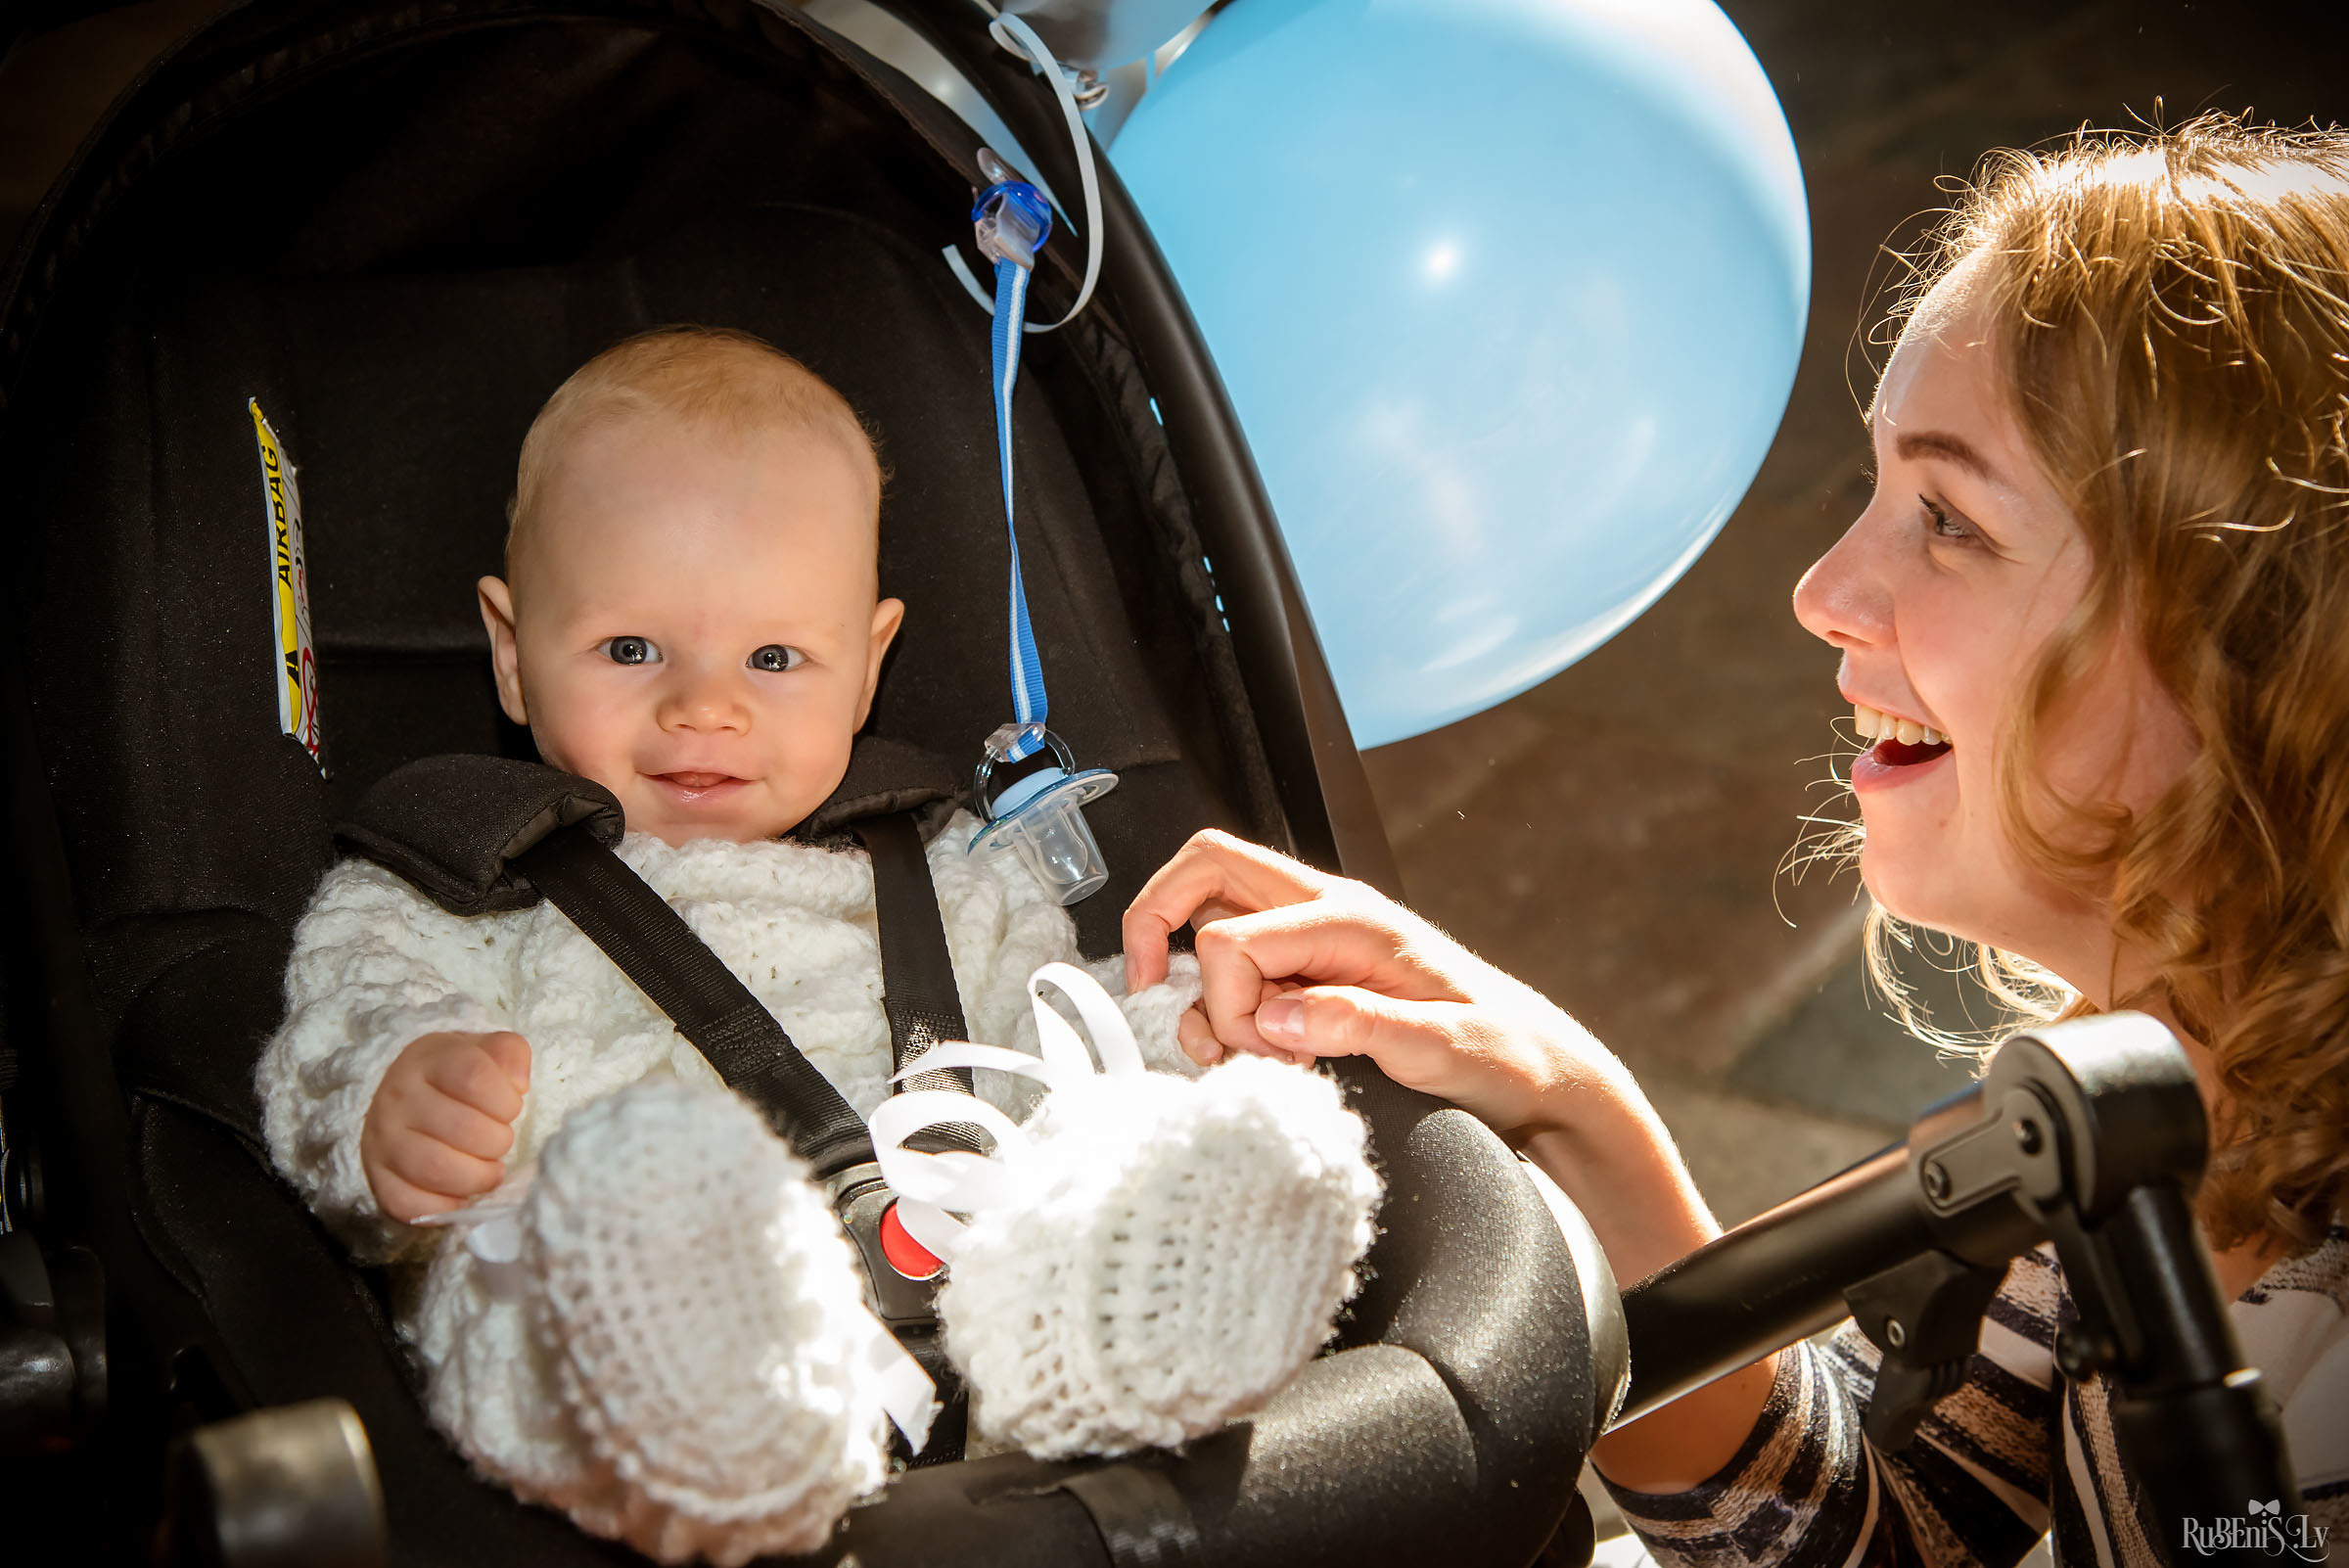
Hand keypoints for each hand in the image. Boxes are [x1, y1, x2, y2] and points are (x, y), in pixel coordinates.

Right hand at [361, 1031, 530, 1223]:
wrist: (402, 1098)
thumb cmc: (455, 1077)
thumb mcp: (484, 1052)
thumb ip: (510, 1054)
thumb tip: (518, 1084)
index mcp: (428, 1059)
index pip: (475, 1077)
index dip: (506, 1100)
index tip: (511, 1108)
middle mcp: (398, 1097)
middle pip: (463, 1128)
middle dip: (498, 1142)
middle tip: (500, 1141)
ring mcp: (382, 1140)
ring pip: (437, 1170)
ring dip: (478, 1177)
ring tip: (489, 1170)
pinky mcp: (378, 1180)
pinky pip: (412, 1205)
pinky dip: (446, 1208)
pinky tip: (462, 1195)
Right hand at [1125, 831, 1610, 1133]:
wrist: (1541, 1071)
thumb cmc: (1505, 1055)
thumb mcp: (1442, 1051)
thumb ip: (1358, 1027)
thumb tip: (1276, 1017)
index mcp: (1353, 921)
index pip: (1232, 938)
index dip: (1226, 1005)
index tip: (1265, 1056)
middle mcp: (1327, 911)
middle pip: (1205, 868)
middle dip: (1155, 923)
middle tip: (1146, 989)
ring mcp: (1316, 935)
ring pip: (1210, 913)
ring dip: (1195, 980)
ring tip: (1240, 1049)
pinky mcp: (1314, 966)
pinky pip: (1236, 956)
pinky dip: (1217, 1001)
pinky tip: (1253, 1048)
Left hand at [1127, 831, 1768, 1490]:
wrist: (1542, 1087)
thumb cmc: (1428, 1052)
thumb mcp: (1326, 1023)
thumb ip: (1255, 1012)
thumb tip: (1188, 1015)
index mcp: (1315, 909)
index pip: (1206, 866)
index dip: (1152, 909)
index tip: (1147, 977)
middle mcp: (1340, 913)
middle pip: (1213, 864)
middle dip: (1171, 928)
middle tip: (1192, 1005)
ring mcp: (1379, 954)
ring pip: (1247, 936)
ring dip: (1234, 1006)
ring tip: (1278, 1058)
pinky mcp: (1419, 1016)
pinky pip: (1335, 1009)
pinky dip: (1307, 1031)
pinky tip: (1313, 1063)